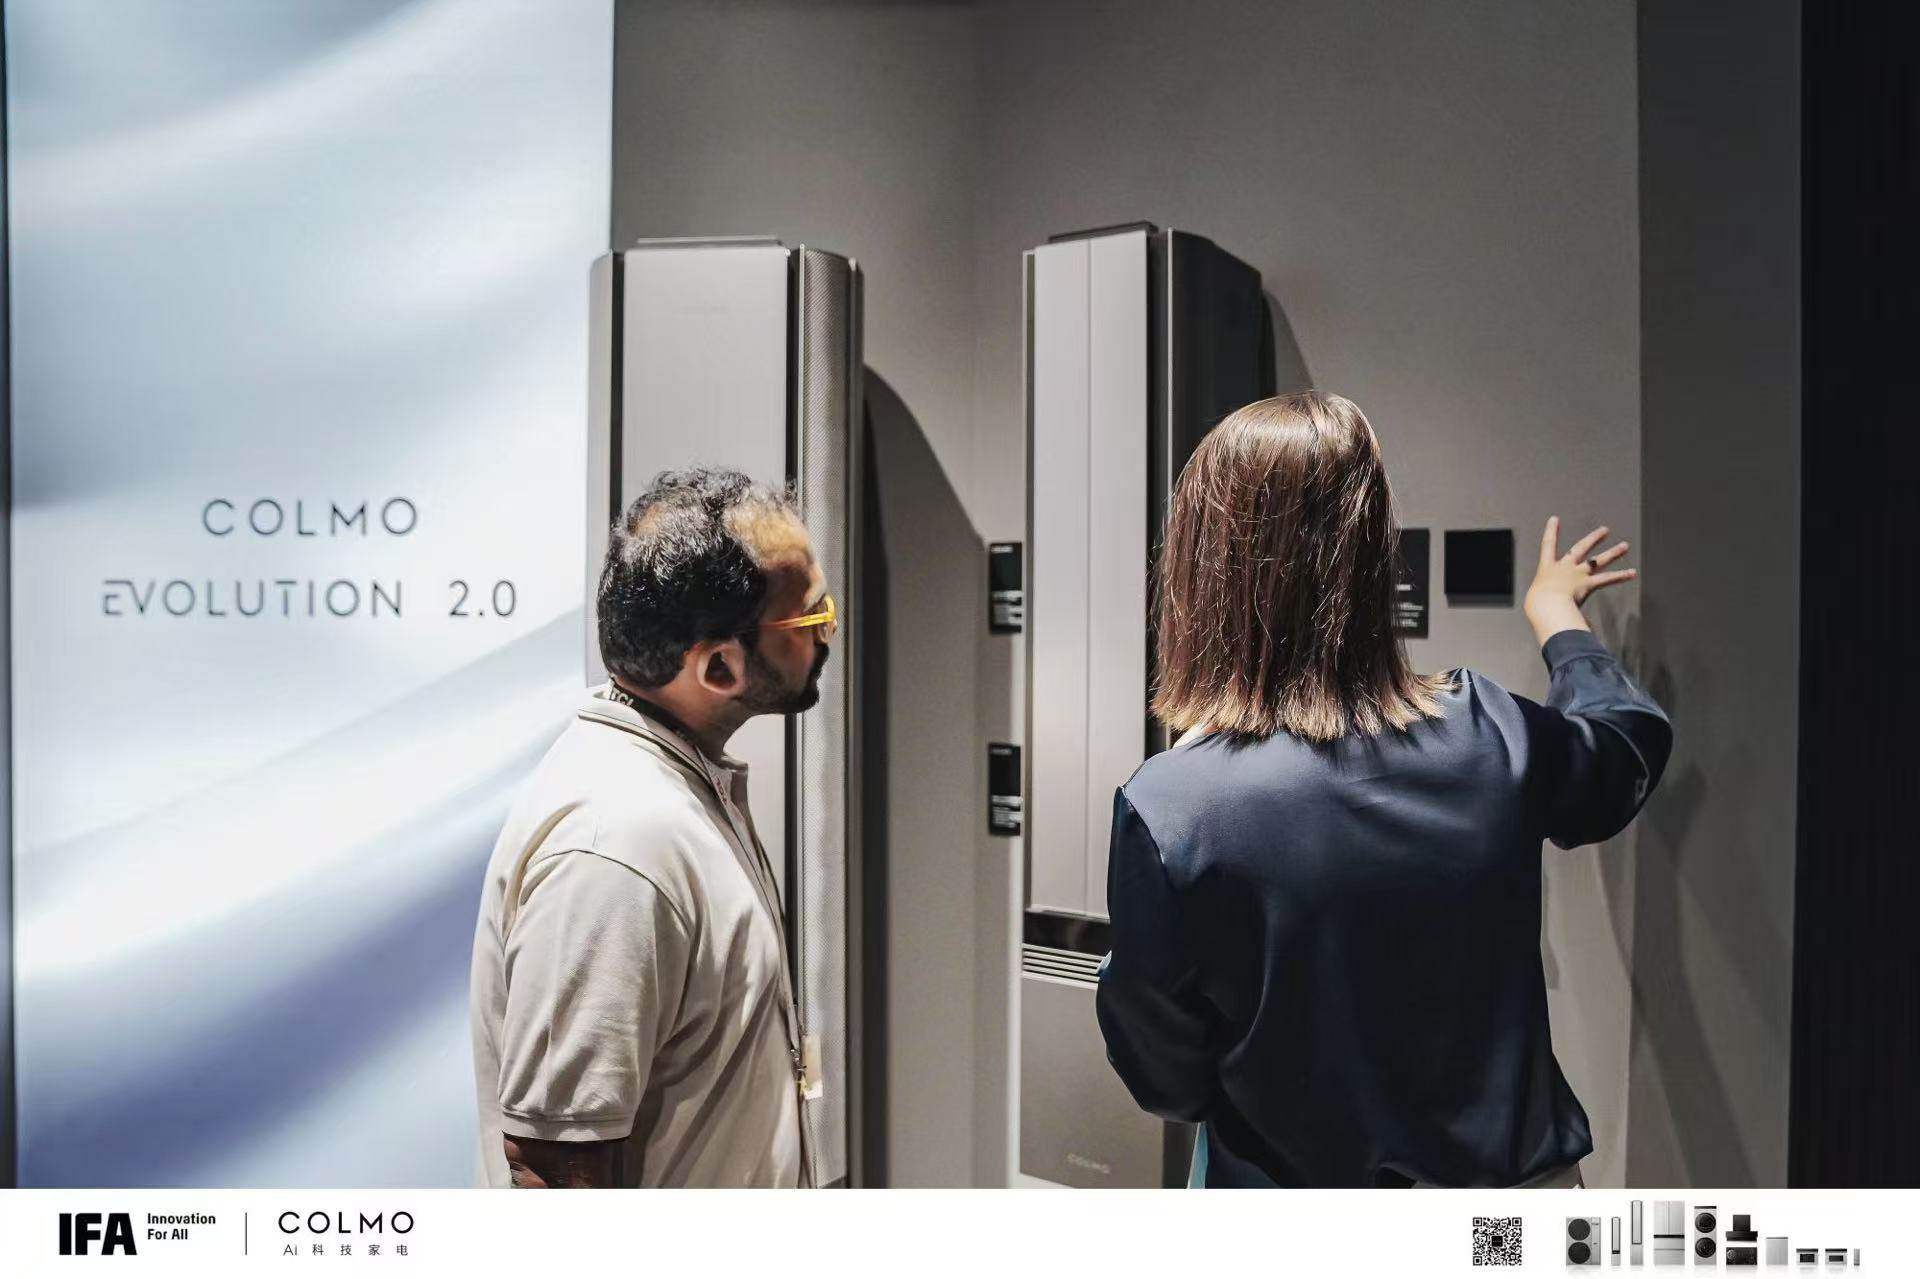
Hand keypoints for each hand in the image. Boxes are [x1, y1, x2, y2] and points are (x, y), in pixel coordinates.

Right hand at [1524, 516, 1635, 645]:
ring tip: (1624, 546)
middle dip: (1593, 538)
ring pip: (1598, 561)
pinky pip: (1607, 579)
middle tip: (1604, 531)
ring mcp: (1578, 574)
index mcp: (1547, 569)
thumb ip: (1550, 604)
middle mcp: (1564, 568)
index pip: (1547, 545)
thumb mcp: (1537, 602)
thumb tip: (1553, 618)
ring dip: (1613, 553)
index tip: (1554, 519)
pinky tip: (1632, 573)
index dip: (1550, 531)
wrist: (1546, 605)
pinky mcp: (1589, 584)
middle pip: (1581, 548)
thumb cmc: (1537, 606)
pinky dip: (1620, 576)